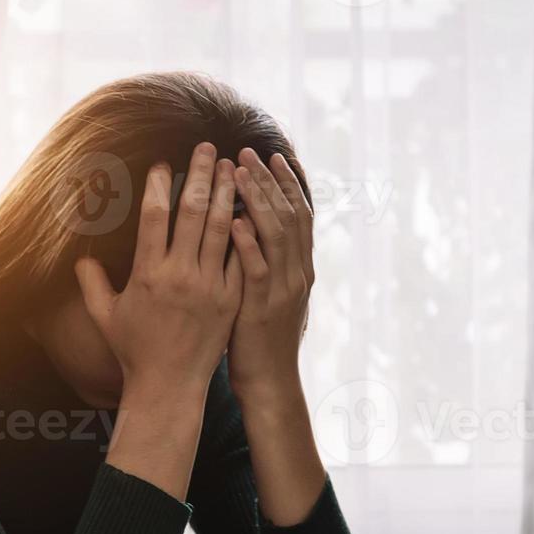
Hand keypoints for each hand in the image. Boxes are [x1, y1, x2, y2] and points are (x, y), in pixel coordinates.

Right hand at [76, 142, 240, 395]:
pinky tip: (248, 208)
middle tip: (206, 148)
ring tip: (231, 167)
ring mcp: (210, 286)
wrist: (169, 386)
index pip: (154, 216)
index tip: (164, 163)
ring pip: (222, 228)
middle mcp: (181, 276)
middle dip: (200, 175)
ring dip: (227, 193)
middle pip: (193, 212)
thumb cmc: (133, 351)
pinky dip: (245, 229)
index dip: (159, 185)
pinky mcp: (231, 299)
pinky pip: (240, 256)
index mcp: (148, 274)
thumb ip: (90, 282)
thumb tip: (81, 256)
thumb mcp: (104, 316)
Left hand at [226, 148, 314, 399]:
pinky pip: (257, 269)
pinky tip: (233, 222)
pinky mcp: (261, 307)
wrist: (269, 381)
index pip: (299, 215)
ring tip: (239, 173)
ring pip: (275, 235)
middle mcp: (297, 273)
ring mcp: (282, 290)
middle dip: (269, 181)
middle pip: (289, 215)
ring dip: (257, 200)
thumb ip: (266, 263)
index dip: (287, 184)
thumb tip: (250, 230)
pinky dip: (247, 243)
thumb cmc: (260, 338)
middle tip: (249, 152)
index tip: (272, 156)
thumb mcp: (269, 294)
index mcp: (300, 268)